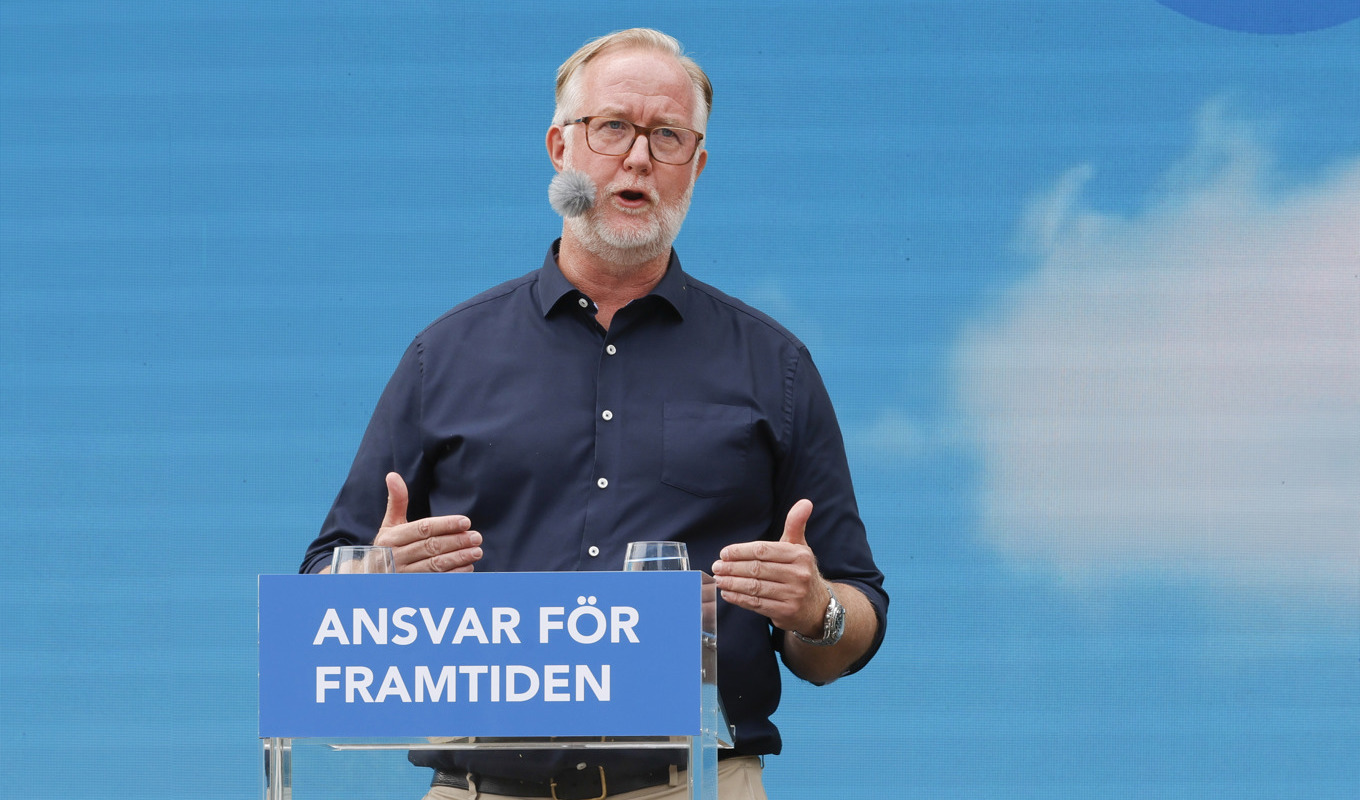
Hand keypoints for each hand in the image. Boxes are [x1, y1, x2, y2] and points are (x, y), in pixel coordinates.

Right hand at [372, 472, 482, 571]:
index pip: (423, 529)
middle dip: (457, 541)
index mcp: (392, 538)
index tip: (466, 522)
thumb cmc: (387, 546)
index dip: (446, 525)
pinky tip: (468, 567)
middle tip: (476, 537)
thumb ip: (396, 501)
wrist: (371, 577)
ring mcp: (405, 575)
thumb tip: (393, 475)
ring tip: (476, 551)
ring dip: (459, 558)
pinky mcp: (413, 587)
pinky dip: (454, 575)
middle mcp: (397, 556)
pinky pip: (436, 581)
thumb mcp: (389, 524)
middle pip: (432, 547)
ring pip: (435, 565)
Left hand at [710, 499, 829, 636]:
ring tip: (718, 579)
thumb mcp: (800, 547)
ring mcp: (793, 595)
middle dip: (732, 568)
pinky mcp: (785, 612)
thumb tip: (805, 502)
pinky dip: (739, 599)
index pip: (763, 550)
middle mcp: (799, 575)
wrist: (816, 606)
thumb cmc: (800, 571)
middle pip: (757, 569)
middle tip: (717, 566)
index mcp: (800, 555)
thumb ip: (795, 524)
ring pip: (754, 587)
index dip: (740, 551)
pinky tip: (727, 593)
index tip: (724, 553)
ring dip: (732, 583)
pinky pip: (757, 604)